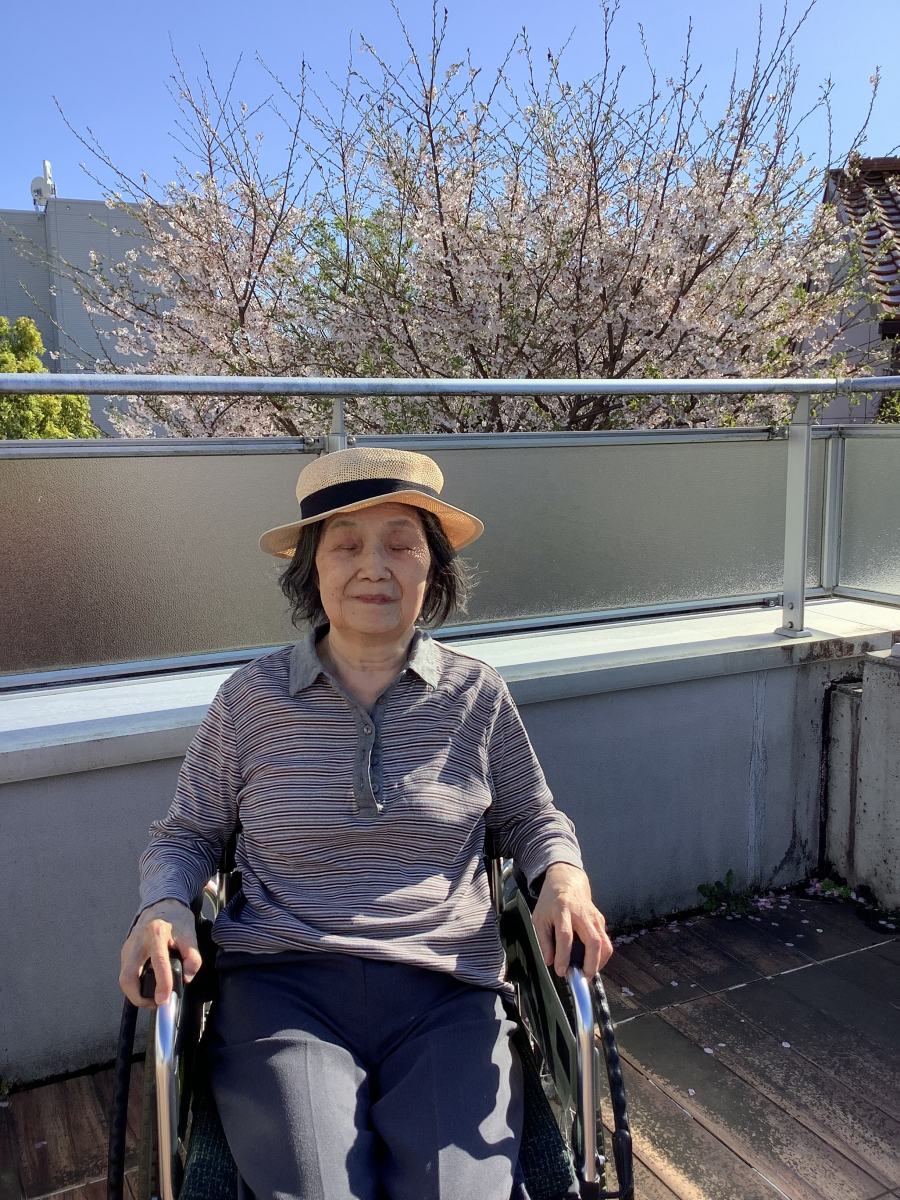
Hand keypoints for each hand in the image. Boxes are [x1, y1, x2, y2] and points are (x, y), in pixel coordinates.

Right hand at [119, 899, 201, 1007]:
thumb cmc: (176, 919)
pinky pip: (127, 972)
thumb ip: (193, 957)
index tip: (164, 999)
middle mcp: (138, 941)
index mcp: (156, 933)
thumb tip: (187, 978)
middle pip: (127, 976)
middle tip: (154, 1003)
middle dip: (137, 996)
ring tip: (153, 996)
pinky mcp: (125, 951)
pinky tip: (148, 985)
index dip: (162, 983)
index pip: (158, 962)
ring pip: (124, 977)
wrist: (162, 903)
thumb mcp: (190, 934)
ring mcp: (128, 947)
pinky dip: (135, 983)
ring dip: (136, 992)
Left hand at [532, 862, 613, 977]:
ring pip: (605, 943)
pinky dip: (601, 956)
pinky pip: (606, 942)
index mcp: (562, 910)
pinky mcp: (601, 920)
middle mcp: (581, 913)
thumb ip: (544, 940)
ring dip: (599, 962)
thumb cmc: (550, 901)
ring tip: (587, 973)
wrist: (567, 881)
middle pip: (593, 940)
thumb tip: (550, 962)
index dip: (564, 955)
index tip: (561, 971)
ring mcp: (594, 916)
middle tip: (583, 977)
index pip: (565, 935)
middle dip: (591, 963)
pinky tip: (592, 962)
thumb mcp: (539, 918)